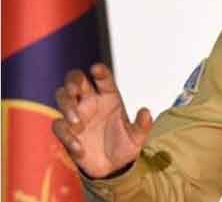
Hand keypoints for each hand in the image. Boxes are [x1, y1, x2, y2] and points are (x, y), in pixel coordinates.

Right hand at [52, 63, 152, 177]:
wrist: (112, 168)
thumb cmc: (124, 146)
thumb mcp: (137, 138)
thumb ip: (142, 126)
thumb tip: (146, 112)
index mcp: (109, 97)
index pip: (103, 78)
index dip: (100, 72)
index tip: (97, 70)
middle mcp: (91, 101)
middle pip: (76, 80)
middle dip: (73, 81)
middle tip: (75, 90)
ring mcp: (77, 114)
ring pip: (62, 97)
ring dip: (66, 105)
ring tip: (77, 121)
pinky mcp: (67, 131)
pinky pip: (59, 126)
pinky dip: (67, 136)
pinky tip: (79, 147)